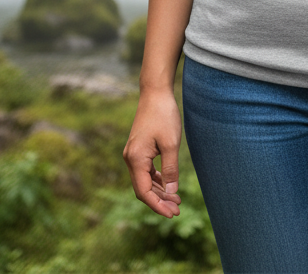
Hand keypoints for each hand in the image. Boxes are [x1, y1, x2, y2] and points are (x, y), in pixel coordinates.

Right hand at [123, 87, 183, 217]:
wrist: (155, 93)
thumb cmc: (164, 115)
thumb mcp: (171, 143)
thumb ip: (170, 169)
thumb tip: (171, 192)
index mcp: (136, 159)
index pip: (143, 192)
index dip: (157, 205)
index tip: (171, 214)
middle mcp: (130, 159)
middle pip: (143, 189)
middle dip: (159, 201)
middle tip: (177, 210)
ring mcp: (133, 154)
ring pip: (145, 181)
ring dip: (159, 192)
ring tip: (176, 201)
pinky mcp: (139, 149)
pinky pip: (146, 171)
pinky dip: (157, 180)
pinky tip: (168, 184)